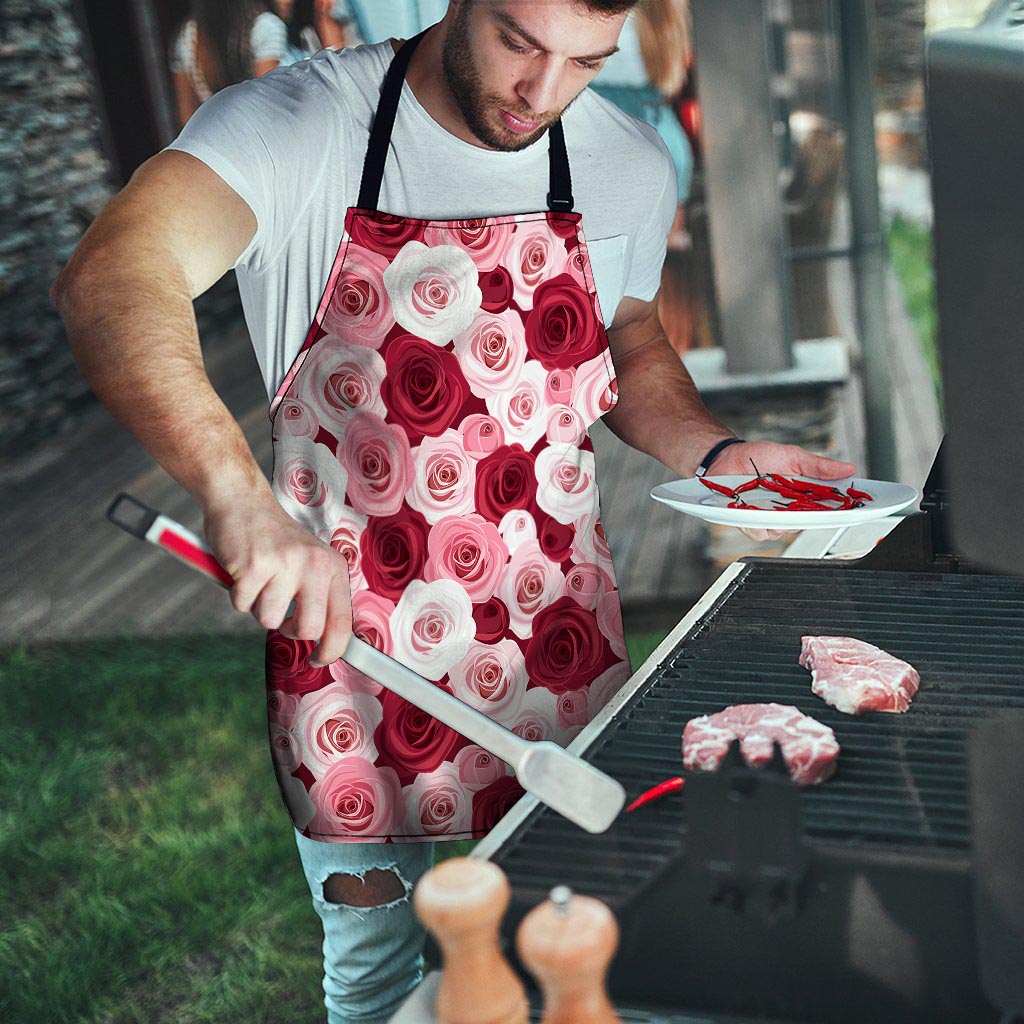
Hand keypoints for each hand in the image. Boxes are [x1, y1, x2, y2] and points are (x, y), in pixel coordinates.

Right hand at [204, 495, 351, 665]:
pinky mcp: (254, 565)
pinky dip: (238, 595)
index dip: (332, 649)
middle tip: (280, 613)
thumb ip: (319, 596)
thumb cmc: (274, 539)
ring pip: (269, 620)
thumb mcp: (309, 562)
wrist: (242, 502)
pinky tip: (243, 572)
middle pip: (308, 629)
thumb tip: (325, 642)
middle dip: (289, 630)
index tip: (320, 659)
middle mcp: (314, 564)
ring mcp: (285, 564)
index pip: (342, 621)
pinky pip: (242, 605)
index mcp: (332, 566)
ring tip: (259, 580)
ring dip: (258, 607)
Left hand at [707, 440, 856, 542]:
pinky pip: (760, 532)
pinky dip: (757, 522)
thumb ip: (819, 466)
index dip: (844, 510)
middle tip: (804, 502)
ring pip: (784, 531)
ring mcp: (771, 518)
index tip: (857, 509)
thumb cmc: (759, 457)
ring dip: (779, 517)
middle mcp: (790, 510)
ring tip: (770, 498)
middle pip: (809, 523)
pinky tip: (752, 508)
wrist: (727, 458)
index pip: (829, 508)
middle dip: (809, 515)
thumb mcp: (793, 456)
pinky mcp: (751, 523)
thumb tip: (848, 468)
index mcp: (804, 495)